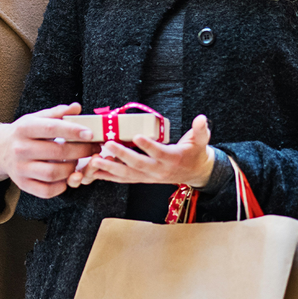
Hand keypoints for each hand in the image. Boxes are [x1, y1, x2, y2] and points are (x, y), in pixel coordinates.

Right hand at [0, 103, 101, 197]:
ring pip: (53, 173)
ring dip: (72, 169)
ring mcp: (20, 169)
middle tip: (94, 149)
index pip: (51, 128)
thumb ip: (57, 113)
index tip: (90, 133)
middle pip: (57, 152)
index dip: (73, 131)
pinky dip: (62, 186)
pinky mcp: (23, 184)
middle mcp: (20, 149)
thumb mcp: (37, 118)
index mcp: (24, 128)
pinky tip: (67, 176)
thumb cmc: (25, 132)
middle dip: (81, 151)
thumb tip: (76, 107)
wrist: (0, 150)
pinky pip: (47, 190)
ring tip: (78, 162)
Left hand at [69, 114, 213, 187]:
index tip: (138, 136)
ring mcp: (148, 177)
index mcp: (172, 159)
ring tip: (95, 160)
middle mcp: (158, 171)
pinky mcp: (141, 179)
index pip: (159, 152)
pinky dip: (109, 176)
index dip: (149, 146)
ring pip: (127, 174)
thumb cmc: (194, 153)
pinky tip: (95, 171)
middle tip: (108, 145)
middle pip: (138, 165)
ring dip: (110, 168)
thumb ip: (201, 130)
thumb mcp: (201, 141)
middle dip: (122, 156)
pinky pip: (123, 179)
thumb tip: (202, 119)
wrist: (194, 173)